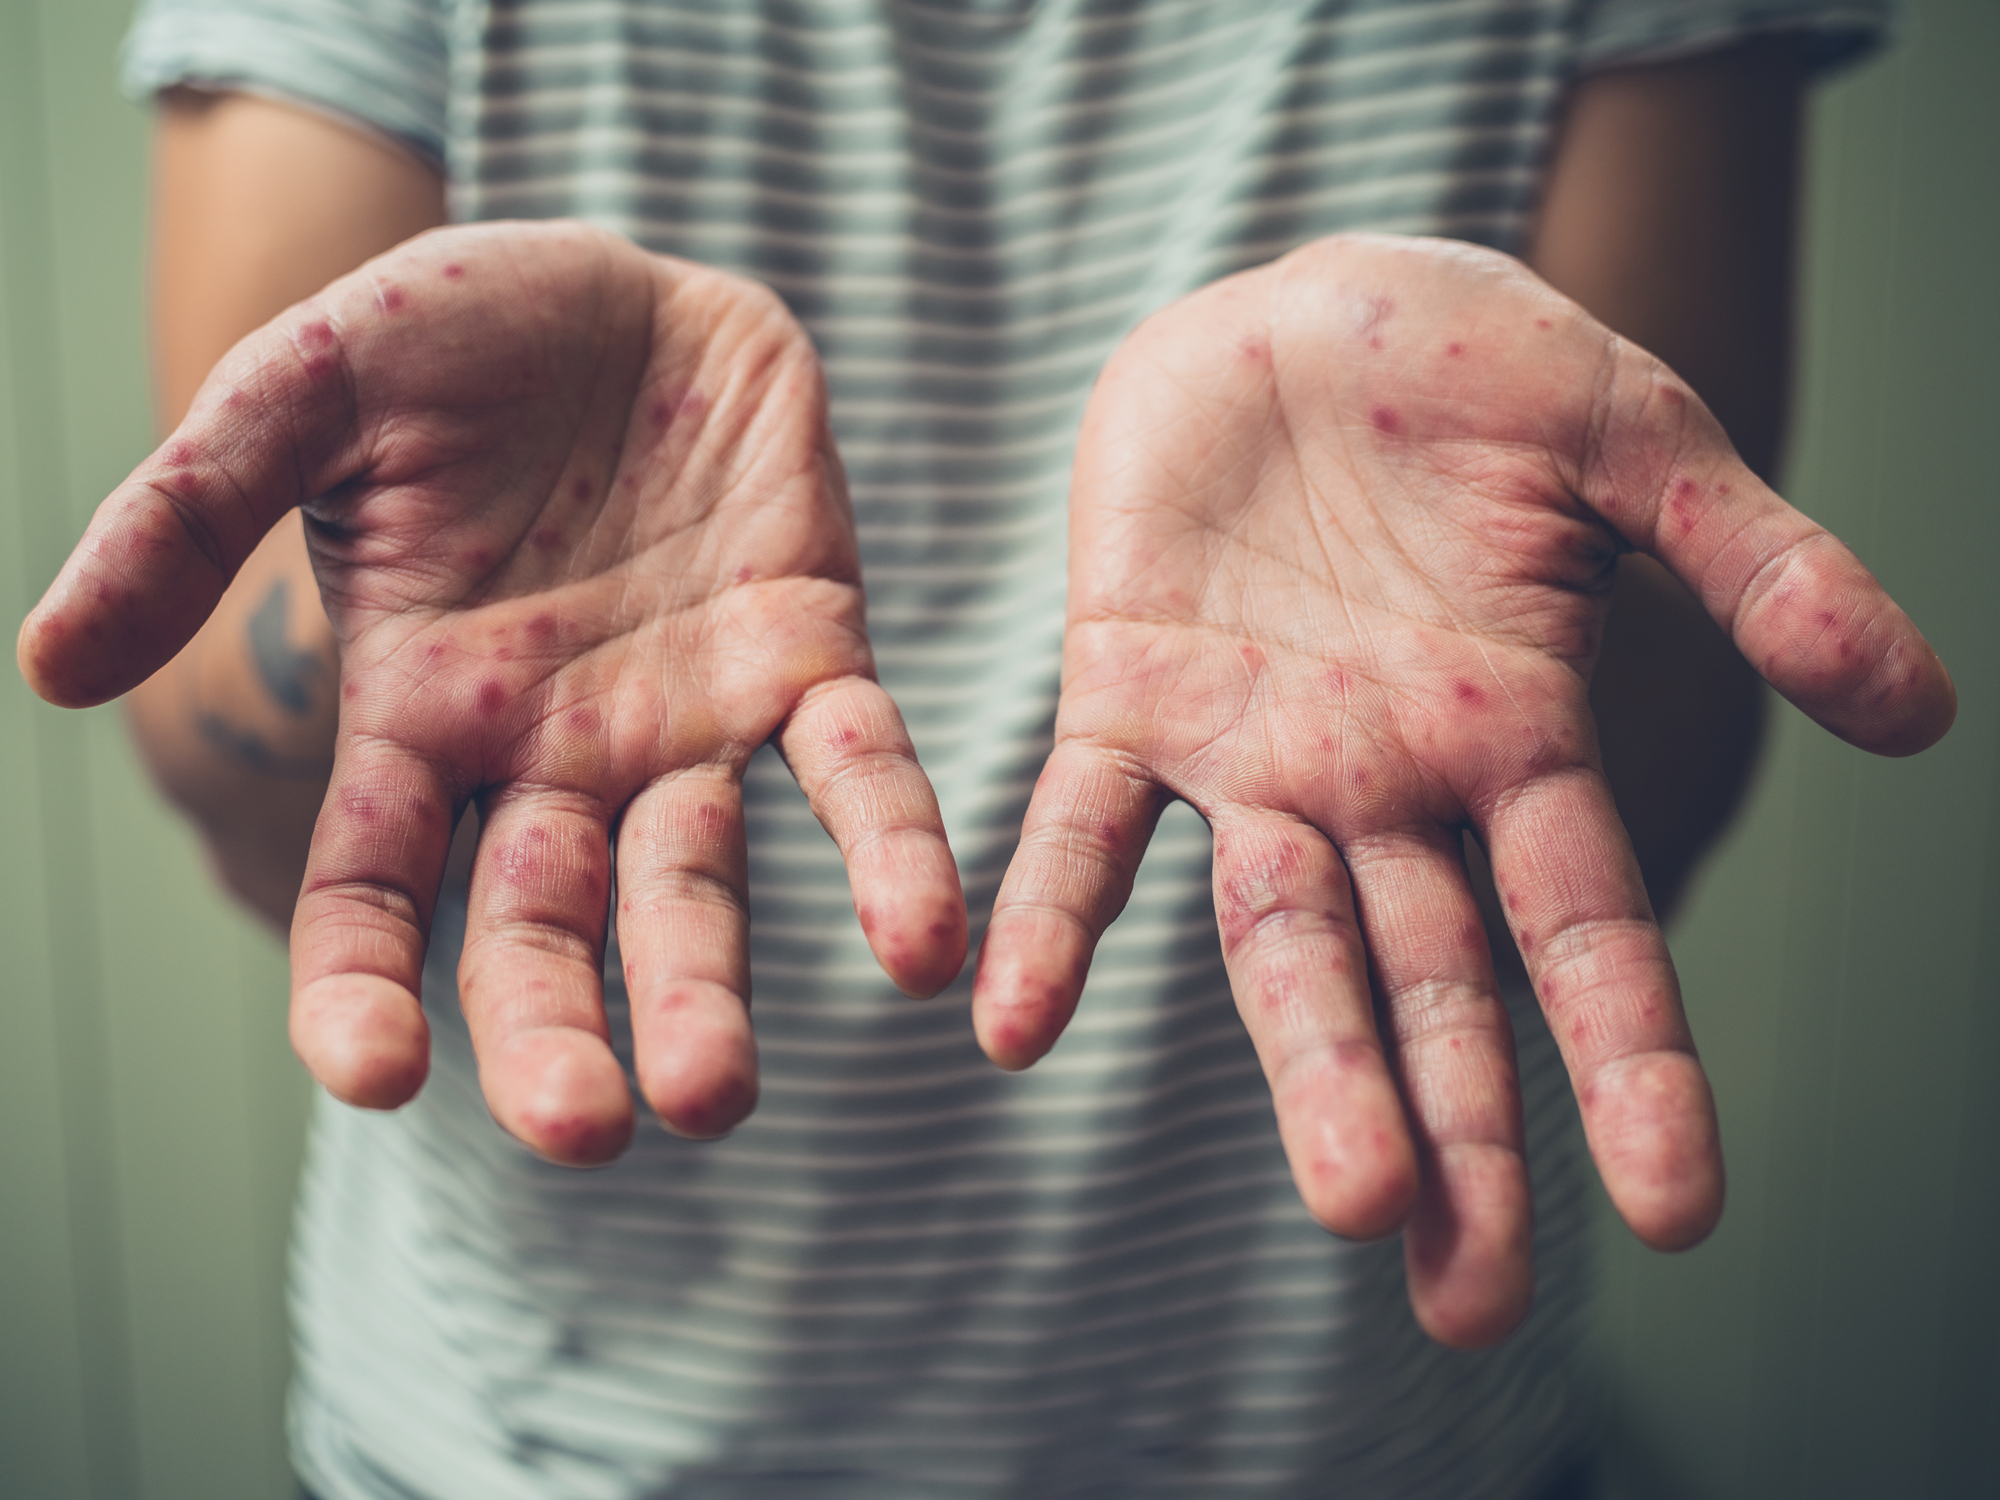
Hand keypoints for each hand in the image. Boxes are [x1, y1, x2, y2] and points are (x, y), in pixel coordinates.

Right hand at [19, 221, 965, 1161]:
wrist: (631, 286)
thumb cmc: (454, 337)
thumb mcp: (304, 389)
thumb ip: (191, 512)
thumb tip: (48, 668)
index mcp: (418, 713)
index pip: (372, 888)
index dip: (361, 985)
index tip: (372, 1074)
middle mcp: (553, 751)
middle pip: (543, 927)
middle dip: (559, 1034)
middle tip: (588, 1135)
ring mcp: (685, 719)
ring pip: (695, 883)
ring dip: (709, 990)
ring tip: (718, 1095)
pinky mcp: (808, 655)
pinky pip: (857, 770)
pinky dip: (889, 852)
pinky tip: (923, 943)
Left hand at [972, 234, 1952, 1344]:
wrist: (1290, 306)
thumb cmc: (1468, 365)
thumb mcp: (1632, 437)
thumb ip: (1755, 565)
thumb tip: (1920, 716)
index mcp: (1515, 736)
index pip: (1585, 930)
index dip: (1629, 1063)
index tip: (1674, 1211)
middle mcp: (1385, 782)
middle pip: (1429, 986)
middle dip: (1453, 1133)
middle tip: (1462, 1303)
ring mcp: (1252, 753)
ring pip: (1273, 940)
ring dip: (1302, 1065)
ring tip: (1343, 1198)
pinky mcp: (1126, 694)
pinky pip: (1081, 827)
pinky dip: (1051, 921)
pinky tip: (1010, 1021)